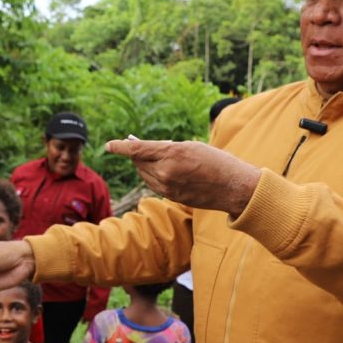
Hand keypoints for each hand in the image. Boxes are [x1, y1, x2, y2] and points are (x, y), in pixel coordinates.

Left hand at [105, 138, 260, 216]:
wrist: (234, 187)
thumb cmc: (216, 161)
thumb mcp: (191, 146)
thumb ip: (167, 148)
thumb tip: (147, 150)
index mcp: (171, 154)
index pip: (136, 150)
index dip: (120, 147)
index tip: (108, 145)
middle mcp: (166, 173)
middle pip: (139, 162)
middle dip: (137, 154)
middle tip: (138, 145)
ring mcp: (168, 188)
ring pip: (145, 175)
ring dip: (145, 166)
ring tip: (154, 157)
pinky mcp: (172, 197)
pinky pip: (155, 184)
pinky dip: (154, 176)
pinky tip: (163, 171)